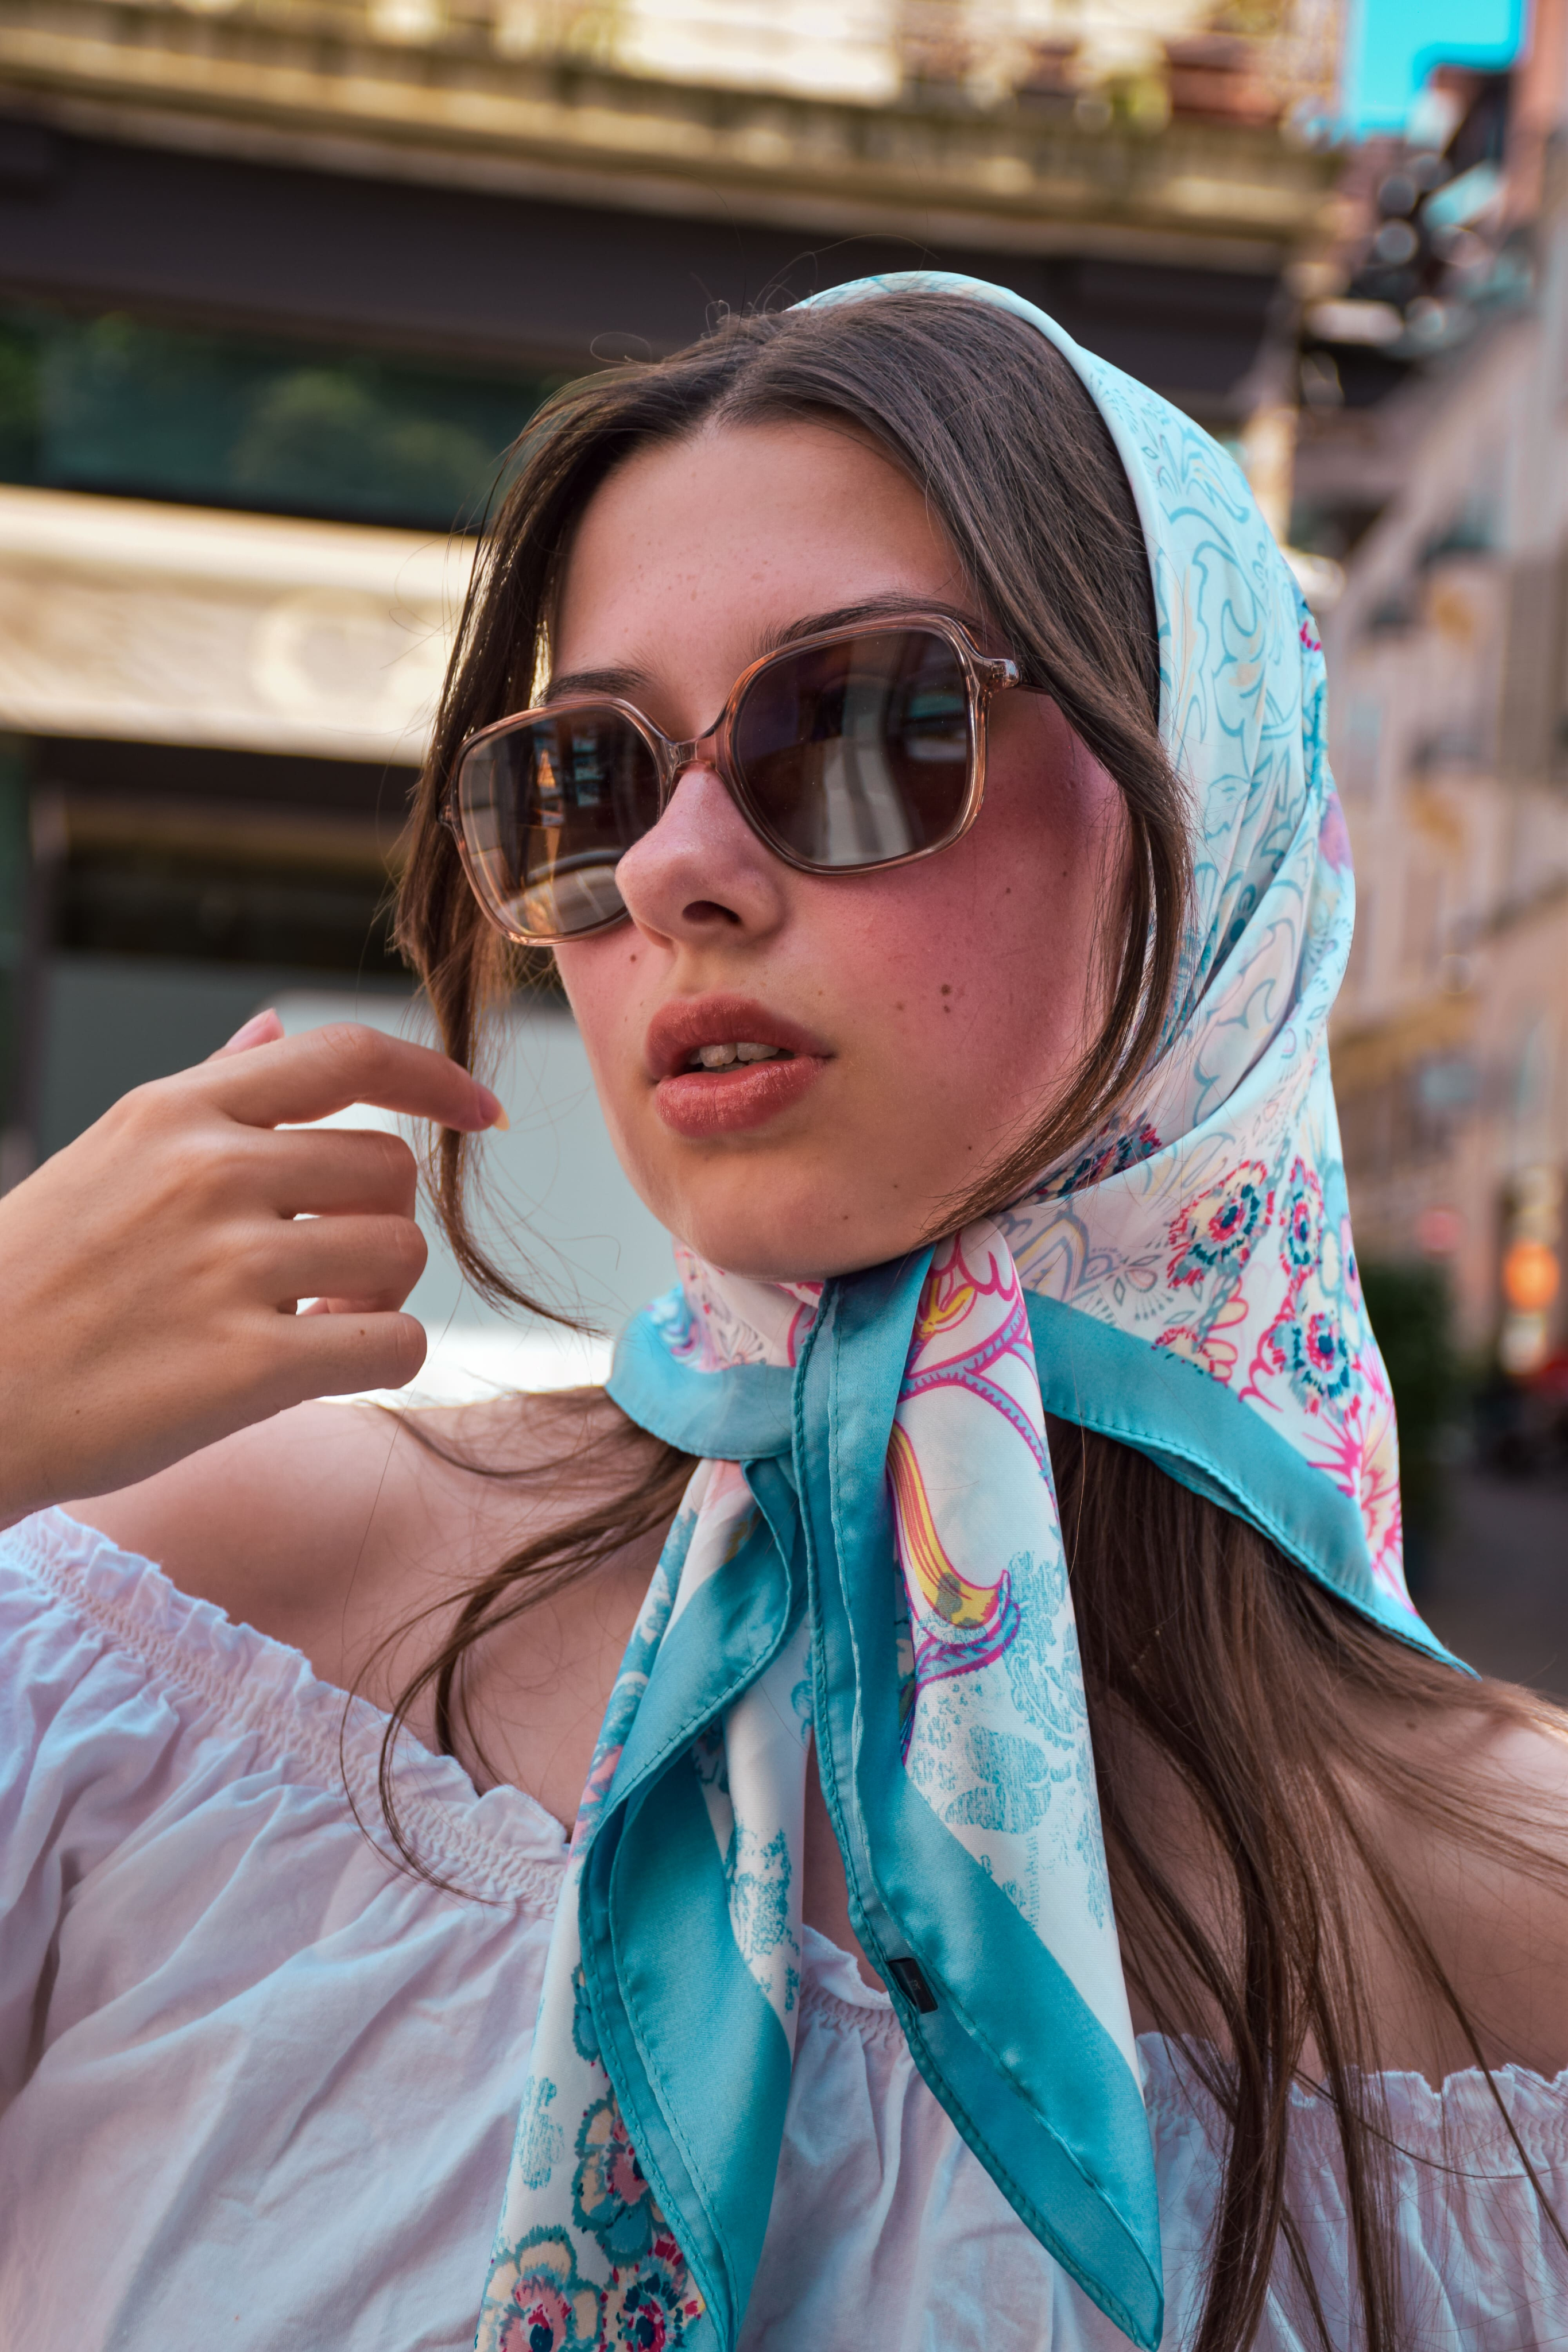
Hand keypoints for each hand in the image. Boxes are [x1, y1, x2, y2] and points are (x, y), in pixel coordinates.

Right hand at [0, 1011, 505, 1522]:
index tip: (479, 1111)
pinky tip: (319, 1366)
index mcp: (176, 1113)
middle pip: (391, 1169)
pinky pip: (394, 1345)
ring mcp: (229, 1268)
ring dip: (379, 1294)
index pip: (344, 1056)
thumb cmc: (33, 1282)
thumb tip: (276, 1031)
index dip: (434, 1078)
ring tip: (311, 1320)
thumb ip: (206, 1093)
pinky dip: (380, 1358)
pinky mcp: (246, 1367)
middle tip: (322, 1272)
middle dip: (377, 1222)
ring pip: (401, 1253)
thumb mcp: (106, 1155)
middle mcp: (210, 1173)